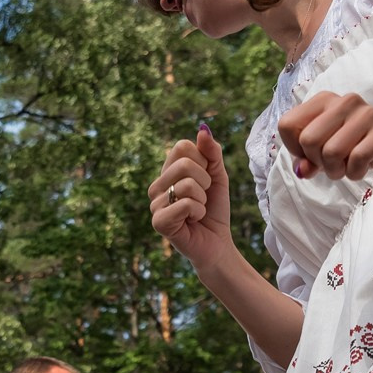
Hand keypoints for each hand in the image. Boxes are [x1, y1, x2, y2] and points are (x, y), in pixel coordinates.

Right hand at [148, 123, 233, 267]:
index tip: (205, 179)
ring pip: (187, 185)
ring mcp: (154, 204)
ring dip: (202, 200)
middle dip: (205, 182)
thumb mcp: (217, 176)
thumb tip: (202, 130)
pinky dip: (198, 212)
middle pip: (184, 163)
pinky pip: (186, 203)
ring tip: (197, 212)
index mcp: (167, 172)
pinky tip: (192, 221)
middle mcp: (157, 186)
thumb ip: (212, 153)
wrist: (217, 243)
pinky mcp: (158, 221)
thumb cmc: (214, 210)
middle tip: (202, 198)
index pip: (182, 146)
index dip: (202, 161)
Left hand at [276, 92, 372, 181]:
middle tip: (333, 164)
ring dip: (337, 170)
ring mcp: (365, 114)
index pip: (287, 124)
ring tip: (348, 166)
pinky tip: (363, 167)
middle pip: (307, 140)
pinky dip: (355, 173)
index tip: (312, 155)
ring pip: (331, 152)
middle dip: (317, 162)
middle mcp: (344, 102)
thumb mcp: (327, 150)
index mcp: (324, 101)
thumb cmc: (360, 145)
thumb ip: (307, 159)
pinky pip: (356, 160)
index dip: (294, 148)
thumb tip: (300, 171)